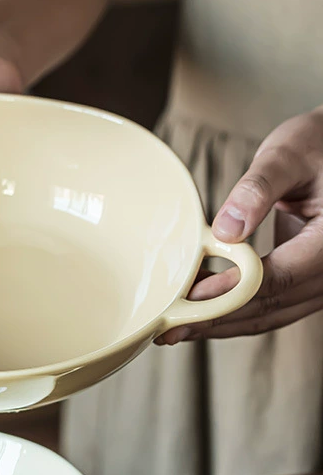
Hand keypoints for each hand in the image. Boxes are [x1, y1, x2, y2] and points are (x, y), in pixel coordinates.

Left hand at [160, 106, 322, 343]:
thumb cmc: (317, 145)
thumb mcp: (288, 154)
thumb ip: (257, 189)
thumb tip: (224, 230)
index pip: (277, 279)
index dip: (230, 292)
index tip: (189, 298)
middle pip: (271, 306)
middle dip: (217, 319)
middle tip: (168, 329)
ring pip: (272, 314)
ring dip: (224, 323)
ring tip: (176, 328)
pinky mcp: (310, 280)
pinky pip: (275, 305)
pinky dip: (238, 311)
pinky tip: (201, 311)